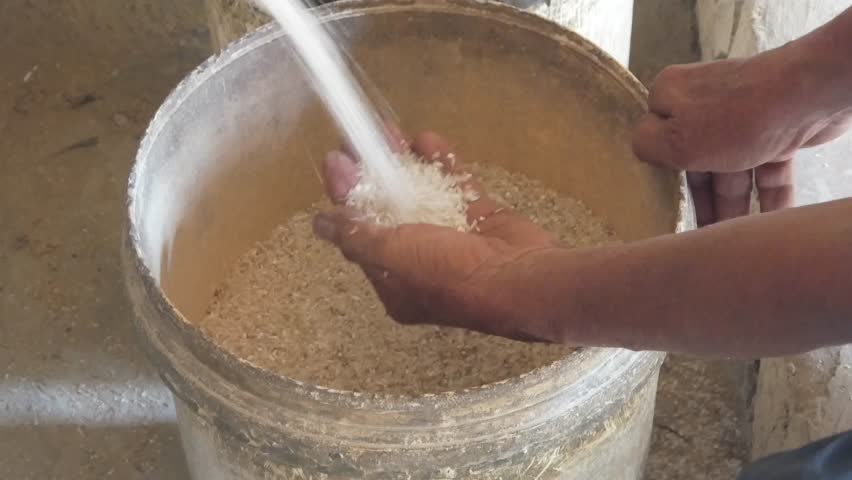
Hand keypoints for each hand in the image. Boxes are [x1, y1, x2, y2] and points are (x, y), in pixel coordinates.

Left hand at [313, 128, 561, 341]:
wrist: (524, 280)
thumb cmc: (451, 275)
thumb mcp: (393, 256)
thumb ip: (357, 236)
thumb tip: (320, 224)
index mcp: (396, 282)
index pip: (361, 234)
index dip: (346, 197)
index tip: (336, 161)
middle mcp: (422, 262)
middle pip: (389, 210)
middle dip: (372, 173)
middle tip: (357, 139)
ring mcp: (455, 239)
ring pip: (422, 193)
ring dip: (404, 163)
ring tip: (387, 130)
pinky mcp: (483, 218)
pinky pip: (457, 186)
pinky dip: (443, 163)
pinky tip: (427, 138)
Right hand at [632, 43, 851, 225]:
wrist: (810, 96)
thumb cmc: (736, 118)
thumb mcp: (674, 139)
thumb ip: (645, 146)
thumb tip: (641, 150)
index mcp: (670, 95)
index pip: (654, 137)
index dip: (660, 172)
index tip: (661, 203)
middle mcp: (703, 102)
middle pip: (695, 161)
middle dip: (702, 201)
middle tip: (701, 238)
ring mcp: (740, 117)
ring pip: (731, 170)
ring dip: (734, 207)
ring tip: (734, 242)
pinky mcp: (774, 130)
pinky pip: (764, 171)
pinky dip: (765, 197)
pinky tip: (767, 226)